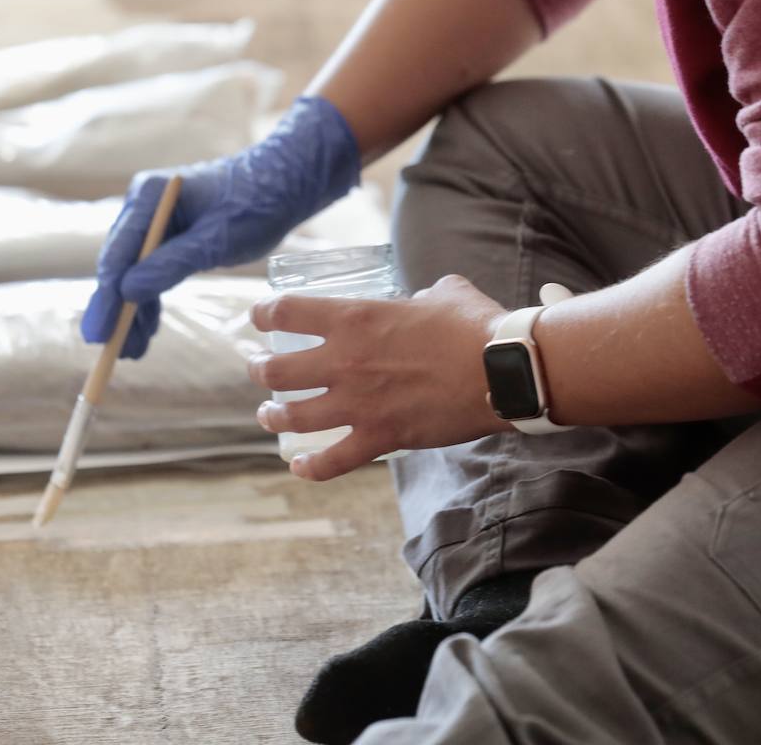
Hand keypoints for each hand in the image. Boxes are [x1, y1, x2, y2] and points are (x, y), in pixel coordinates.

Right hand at [80, 96, 359, 356]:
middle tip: (110, 350)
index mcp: (149, 196)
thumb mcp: (215, 240)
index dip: (107, 296)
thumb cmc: (255, 203)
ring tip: (131, 351)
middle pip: (119, 264)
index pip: (119, 252)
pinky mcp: (170, 236)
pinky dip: (149, 300)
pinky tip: (146, 331)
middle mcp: (144, 206)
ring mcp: (155, 221)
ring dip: (131, 311)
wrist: (283, 183)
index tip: (99, 333)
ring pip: (133, 273)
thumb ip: (170, 264)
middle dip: (116, 309)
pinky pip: (151, 272)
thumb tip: (127, 293)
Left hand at [247, 274, 511, 480]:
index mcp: (355, 319)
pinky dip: (310, 467)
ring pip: (293, 416)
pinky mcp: (380, 437)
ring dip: (273, 416)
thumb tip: (422, 302)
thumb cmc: (476, 326)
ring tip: (268, 415)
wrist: (504, 370)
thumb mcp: (443, 293)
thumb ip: (421, 296)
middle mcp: (345, 362)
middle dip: (258, 369)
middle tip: (256, 369)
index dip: (263, 313)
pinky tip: (299, 466)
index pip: (287, 312)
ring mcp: (359, 404)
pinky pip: (332, 461)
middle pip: (276, 370)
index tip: (256, 318)